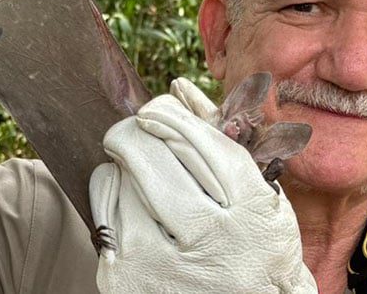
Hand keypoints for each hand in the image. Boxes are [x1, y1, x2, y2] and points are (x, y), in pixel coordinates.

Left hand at [89, 85, 316, 292]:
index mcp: (252, 216)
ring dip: (126, 163)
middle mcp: (209, 242)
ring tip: (139, 170)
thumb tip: (179, 90)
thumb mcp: (262, 199)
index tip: (159, 108)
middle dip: (138, 131)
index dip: (174, 117)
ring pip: (125, 181)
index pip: (204, 145)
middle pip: (155, 159)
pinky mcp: (125, 279)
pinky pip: (103, 210)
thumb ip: (226, 143)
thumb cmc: (253, 248)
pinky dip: (111, 191)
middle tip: (136, 127)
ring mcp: (162, 264)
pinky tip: (127, 195)